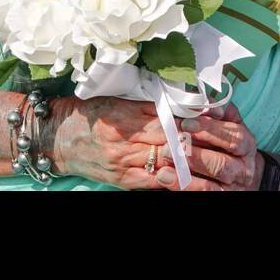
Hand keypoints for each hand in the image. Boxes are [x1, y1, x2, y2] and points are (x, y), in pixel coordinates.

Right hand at [45, 97, 260, 190]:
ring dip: (189, 160)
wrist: (58, 138)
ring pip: (165, 163)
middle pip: (168, 141)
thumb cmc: (89, 112)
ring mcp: (124, 163)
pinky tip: (190, 174)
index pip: (164, 117)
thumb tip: (179, 98)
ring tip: (212, 157)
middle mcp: (125, 141)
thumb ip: (146, 100)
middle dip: (194, 140)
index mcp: (124, 116)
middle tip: (220, 138)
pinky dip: (174, 178)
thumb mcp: (116, 99)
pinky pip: (154, 181)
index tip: (210, 114)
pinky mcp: (123, 180)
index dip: (189, 117)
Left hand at [154, 102, 261, 190]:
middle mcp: (242, 169)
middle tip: (174, 143)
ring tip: (165, 160)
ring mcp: (230, 187)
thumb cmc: (229, 146)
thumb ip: (219, 115)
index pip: (233, 137)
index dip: (211, 130)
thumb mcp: (229, 126)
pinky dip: (181, 185)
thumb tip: (204, 101)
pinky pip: (201, 194)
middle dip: (196, 154)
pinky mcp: (218, 197)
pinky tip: (164, 176)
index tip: (187, 123)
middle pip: (221, 164)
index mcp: (246, 145)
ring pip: (210, 185)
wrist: (241, 177)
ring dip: (185, 172)